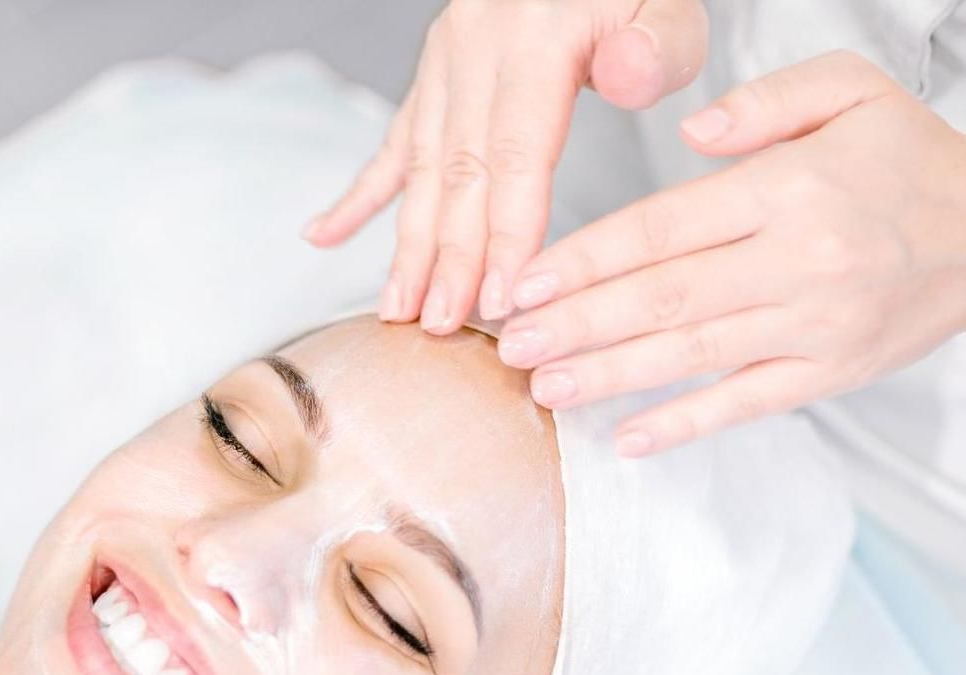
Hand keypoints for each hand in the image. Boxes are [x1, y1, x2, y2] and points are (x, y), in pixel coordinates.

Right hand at [302, 0, 708, 332]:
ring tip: (397, 310)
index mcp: (535, 34)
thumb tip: (623, 80)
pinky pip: (394, 142)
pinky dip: (359, 196)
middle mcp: (477, 46)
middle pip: (459, 171)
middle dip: (447, 258)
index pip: (517, 153)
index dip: (504, 234)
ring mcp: (446, 60)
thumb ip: (656, 46)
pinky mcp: (433, 74)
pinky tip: (321, 236)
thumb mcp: (671, 5)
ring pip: (422, 168)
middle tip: (439, 325)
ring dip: (407, 244)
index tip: (498, 301)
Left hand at [504, 50, 965, 456]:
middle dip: (578, 324)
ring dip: (611, 375)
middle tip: (511, 345)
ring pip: (693, 355)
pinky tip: (627, 439)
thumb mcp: (850, 92)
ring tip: (544, 387)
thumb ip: (764, 104)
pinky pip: (746, 405)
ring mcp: (813, 326)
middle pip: (665, 298)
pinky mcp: (828, 374)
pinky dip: (686, 424)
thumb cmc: (904, 162)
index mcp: (788, 191)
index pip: (664, 228)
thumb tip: (691, 131)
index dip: (587, 259)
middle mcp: (797, 262)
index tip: (528, 283)